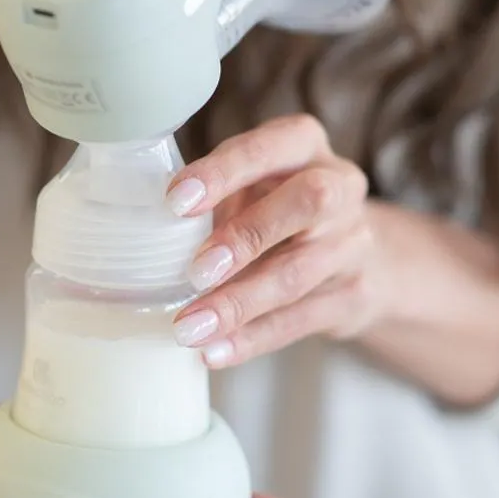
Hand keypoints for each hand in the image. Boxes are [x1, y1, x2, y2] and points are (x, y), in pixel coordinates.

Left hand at [167, 114, 383, 367]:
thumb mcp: (249, 186)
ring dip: (238, 303)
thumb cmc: (276, 208)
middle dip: (246, 237)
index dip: (225, 172)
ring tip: (189, 327)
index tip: (175, 201)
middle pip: (308, 204)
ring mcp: (353, 244)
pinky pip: (300, 320)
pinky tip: (215, 351)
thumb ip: (213, 197)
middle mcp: (340, 187)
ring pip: (298, 273)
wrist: (356, 255)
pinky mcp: (354, 295)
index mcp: (304, 146)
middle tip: (195, 271)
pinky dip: (252, 338)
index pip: (272, 146)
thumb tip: (142, 229)